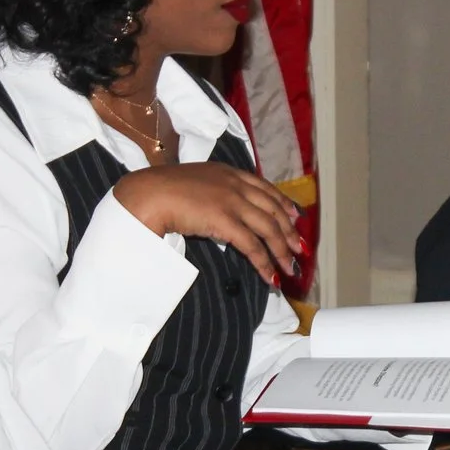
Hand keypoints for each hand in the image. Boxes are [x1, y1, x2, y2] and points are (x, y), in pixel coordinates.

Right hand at [113, 163, 302, 285]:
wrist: (150, 193)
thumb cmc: (165, 189)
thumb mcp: (197, 182)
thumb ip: (214, 190)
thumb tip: (221, 208)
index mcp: (229, 173)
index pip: (265, 188)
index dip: (283, 203)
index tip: (295, 215)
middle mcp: (236, 185)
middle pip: (273, 209)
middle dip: (289, 231)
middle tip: (299, 248)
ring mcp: (232, 202)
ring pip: (268, 229)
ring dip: (281, 251)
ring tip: (289, 269)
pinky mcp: (226, 221)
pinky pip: (252, 246)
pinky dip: (264, 263)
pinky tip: (270, 276)